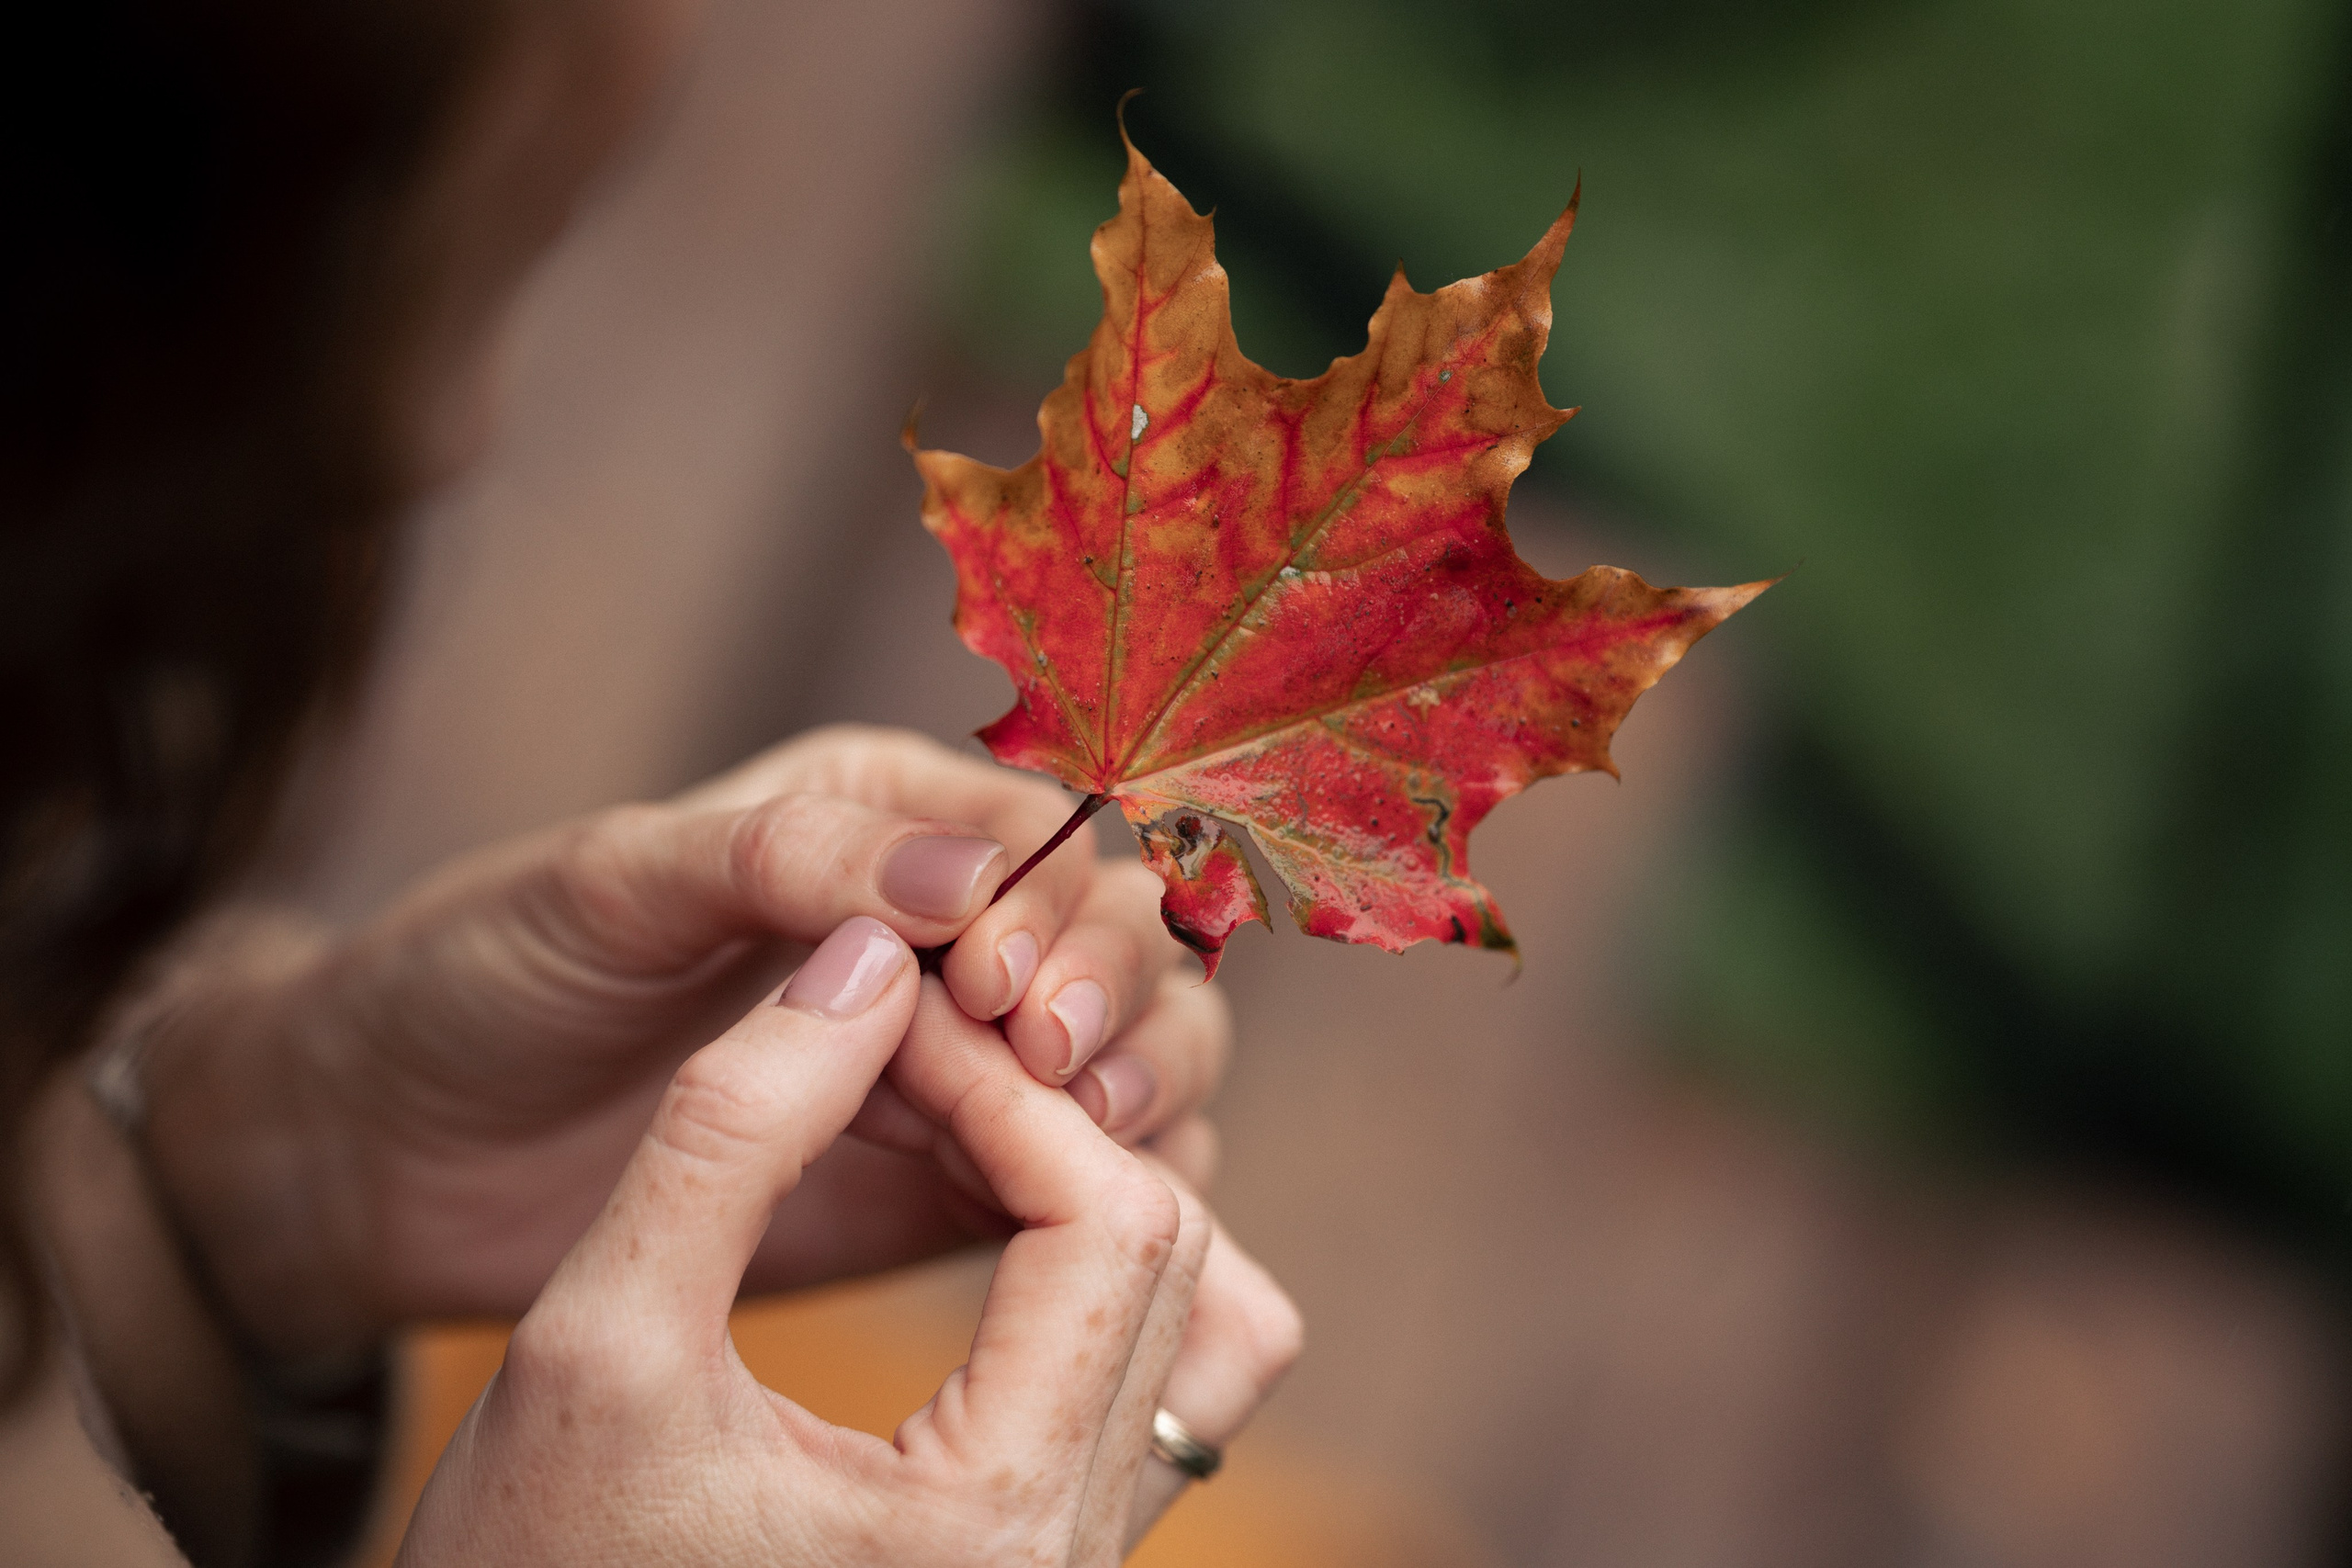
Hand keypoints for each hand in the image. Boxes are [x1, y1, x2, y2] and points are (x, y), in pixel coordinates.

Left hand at [142, 727, 1227, 1360]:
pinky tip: (1070, 1208)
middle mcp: (945, 932)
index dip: (1056, 907)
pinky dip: (1116, 1185)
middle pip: (1127, 939)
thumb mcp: (615, 884)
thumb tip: (974, 874)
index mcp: (879, 817)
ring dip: (1141, 1084)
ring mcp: (954, 1062)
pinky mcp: (942, 1182)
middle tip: (1048, 1064)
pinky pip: (1082, 1176)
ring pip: (1138, 1050)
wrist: (394, 1152)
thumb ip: (787, 864)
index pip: (1045, 839)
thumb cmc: (485, 977)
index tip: (999, 988)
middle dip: (1118, 996)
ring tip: (1075, 1136)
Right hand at [396, 918, 1299, 1566]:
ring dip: (1099, 1198)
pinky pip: (1160, 1389)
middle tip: (908, 1054)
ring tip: (957, 1132)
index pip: (1109, 1217)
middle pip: (1180, 1255)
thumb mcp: (592, 1341)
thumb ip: (732, 1134)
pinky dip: (1096, 1281)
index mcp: (988, 1528)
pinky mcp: (1056, 1566)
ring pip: (1207, 1326)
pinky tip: (979, 1221)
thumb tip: (869, 960)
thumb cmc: (526, 1562)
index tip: (890, 1013)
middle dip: (1048, 1121)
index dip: (1003, 1083)